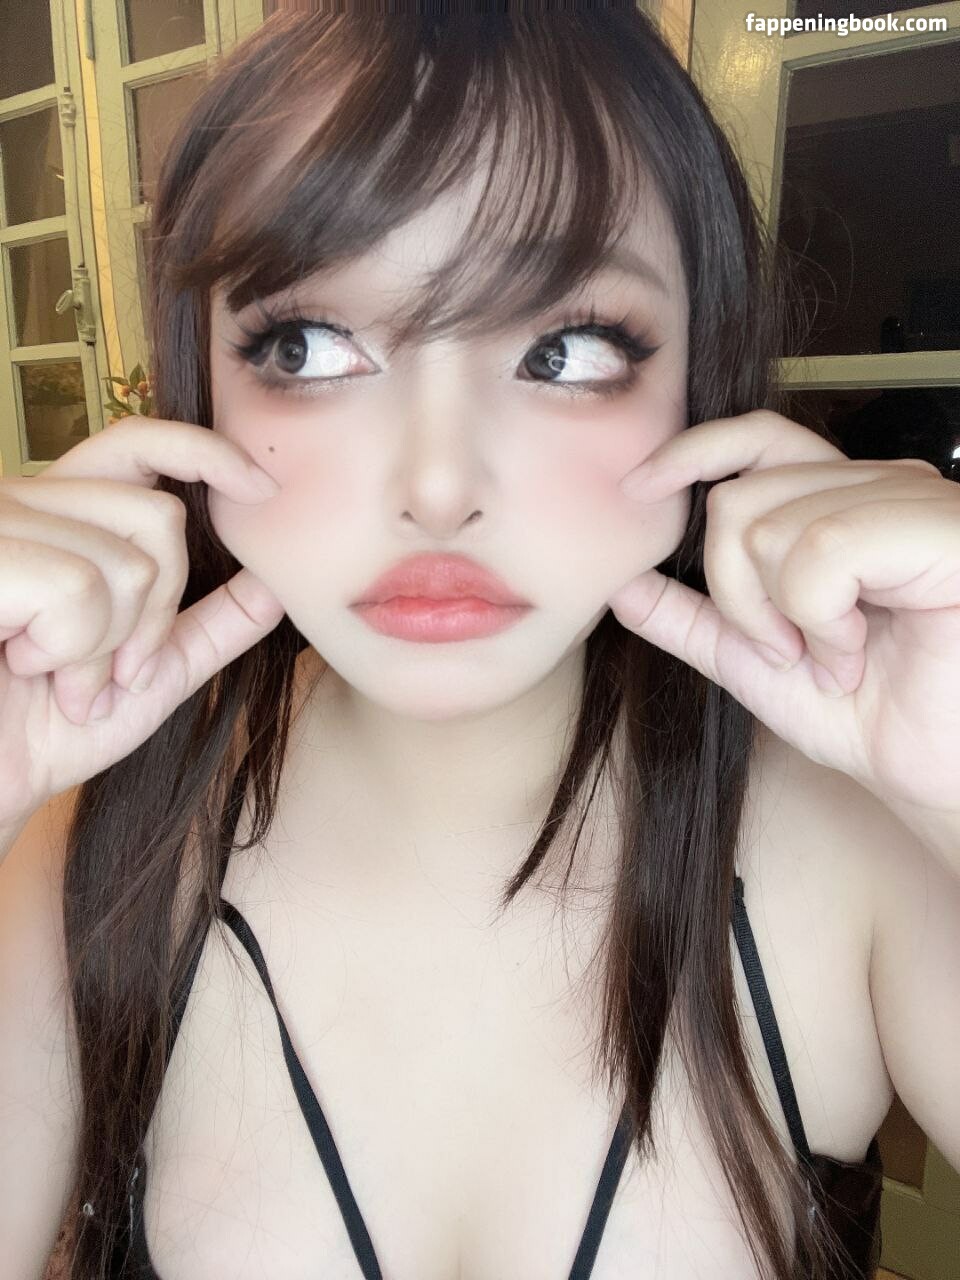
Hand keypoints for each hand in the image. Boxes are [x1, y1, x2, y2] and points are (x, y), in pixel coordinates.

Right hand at [0, 418, 284, 832]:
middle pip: (157, 517)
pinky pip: (75, 588)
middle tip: (112, 673)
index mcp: (64, 514)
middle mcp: (25, 502)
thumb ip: (215, 625)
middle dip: (155, 615)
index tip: (263, 488)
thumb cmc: (47, 728)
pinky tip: (22, 664)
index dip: (205, 451)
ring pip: (124, 563)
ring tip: (57, 679)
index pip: (139, 444)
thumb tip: (278, 583)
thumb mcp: (154, 674)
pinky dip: (68, 649)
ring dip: (104, 649)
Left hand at [607, 410, 959, 816]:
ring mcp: (915, 502)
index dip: (693, 451)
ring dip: (785, 619)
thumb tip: (622, 585)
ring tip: (834, 660)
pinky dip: (821, 619)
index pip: (759, 437)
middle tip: (790, 652)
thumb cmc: (872, 717)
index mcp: (843, 502)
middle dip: (738, 596)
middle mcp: (880, 488)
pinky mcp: (940, 531)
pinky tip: (854, 653)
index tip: (638, 490)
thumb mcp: (756, 665)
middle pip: (741, 498)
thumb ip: (691, 619)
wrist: (936, 774)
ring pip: (772, 527)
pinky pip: (824, 549)